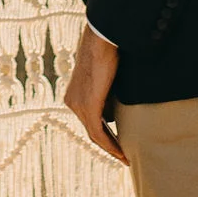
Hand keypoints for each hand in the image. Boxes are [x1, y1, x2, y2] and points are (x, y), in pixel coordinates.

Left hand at [64, 24, 124, 164]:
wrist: (103, 38)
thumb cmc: (108, 49)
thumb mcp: (106, 73)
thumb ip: (108, 88)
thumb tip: (119, 102)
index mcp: (74, 94)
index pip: (89, 120)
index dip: (104, 133)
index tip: (118, 142)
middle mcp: (72, 102)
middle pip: (92, 130)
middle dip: (108, 144)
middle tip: (123, 155)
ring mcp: (78, 105)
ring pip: (95, 135)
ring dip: (111, 148)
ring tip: (125, 157)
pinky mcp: (88, 107)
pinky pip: (98, 133)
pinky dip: (110, 144)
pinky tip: (121, 153)